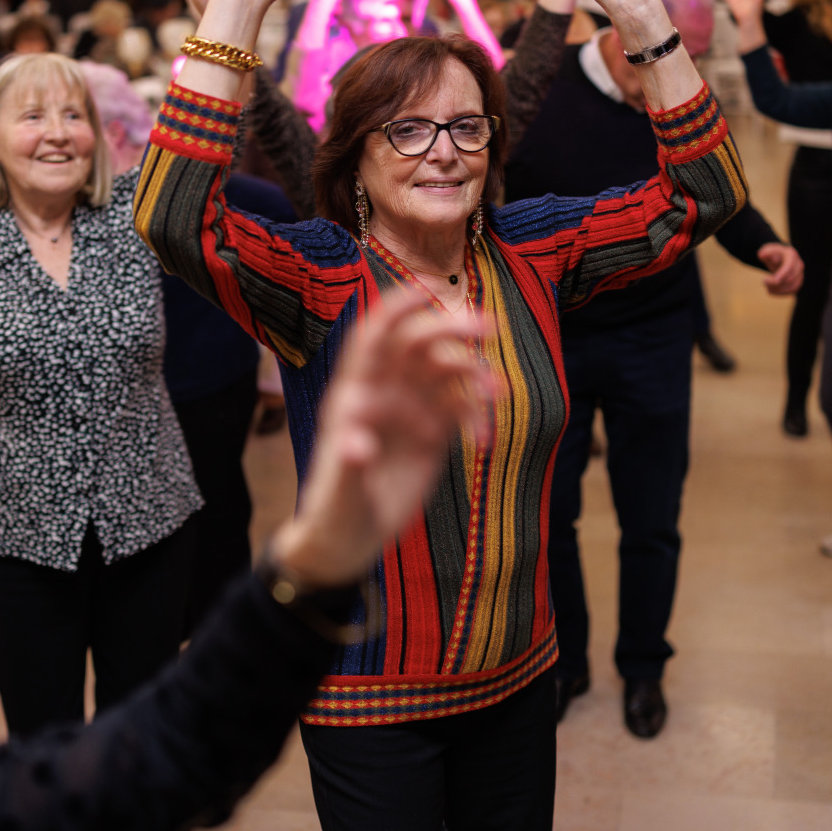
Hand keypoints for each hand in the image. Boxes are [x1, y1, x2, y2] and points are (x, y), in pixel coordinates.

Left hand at [269, 291, 492, 587]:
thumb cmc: (334, 513)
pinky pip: (460, 410)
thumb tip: (359, 443)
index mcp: (353, 395)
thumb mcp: (340, 495)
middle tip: (488, 327)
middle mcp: (383, 395)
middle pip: (417, 346)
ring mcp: (409, 413)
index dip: (398, 309)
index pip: (374, 338)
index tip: (428, 289)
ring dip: (472, 372)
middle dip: (449, 331)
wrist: (347, 541)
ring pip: (444, 374)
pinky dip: (476, 415)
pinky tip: (485, 439)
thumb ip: (349, 467)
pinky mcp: (430, 436)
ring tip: (498, 389)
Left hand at [757, 242, 803, 295]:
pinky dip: (781, 293)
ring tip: (767, 288)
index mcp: (791, 255)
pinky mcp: (798, 282)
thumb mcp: (767, 251)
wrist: (780, 259)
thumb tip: (762, 255)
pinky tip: (771, 291)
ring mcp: (800, 274)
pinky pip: (793, 291)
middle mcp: (799, 265)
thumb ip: (765, 252)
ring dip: (778, 290)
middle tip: (764, 281)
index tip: (767, 280)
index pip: (789, 266)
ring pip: (793, 286)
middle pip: (791, 278)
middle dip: (775, 283)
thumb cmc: (772, 254)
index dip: (780, 275)